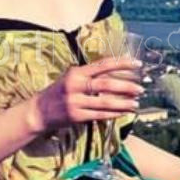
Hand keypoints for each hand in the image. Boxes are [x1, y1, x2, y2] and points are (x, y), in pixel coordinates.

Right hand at [28, 55, 144, 134]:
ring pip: (105, 102)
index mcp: (76, 72)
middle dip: (126, 86)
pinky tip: (124, 113)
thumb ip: (89, 75)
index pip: (103, 65)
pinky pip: (99, 115)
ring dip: (123, 103)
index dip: (122, 64)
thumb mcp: (70, 78)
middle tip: (140, 89)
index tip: (138, 64)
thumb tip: (115, 74)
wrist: (38, 111)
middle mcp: (75, 85)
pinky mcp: (75, 116)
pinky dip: (114, 114)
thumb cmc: (58, 92)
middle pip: (106, 84)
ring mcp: (75, 102)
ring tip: (136, 103)